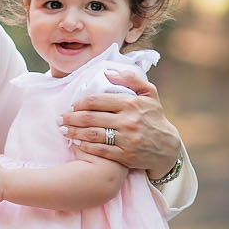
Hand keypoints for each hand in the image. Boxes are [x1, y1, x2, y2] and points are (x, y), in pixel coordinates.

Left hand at [59, 67, 180, 175]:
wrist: (168, 147)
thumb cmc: (155, 117)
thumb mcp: (150, 94)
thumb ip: (131, 79)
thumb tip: (108, 72)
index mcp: (131, 103)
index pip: (97, 101)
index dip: (80, 103)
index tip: (71, 105)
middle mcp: (128, 121)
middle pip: (91, 118)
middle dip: (71, 118)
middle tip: (60, 118)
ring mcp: (126, 139)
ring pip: (92, 134)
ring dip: (74, 132)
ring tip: (64, 130)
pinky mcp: (125, 156)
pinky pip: (99, 150)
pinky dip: (84, 146)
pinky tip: (75, 143)